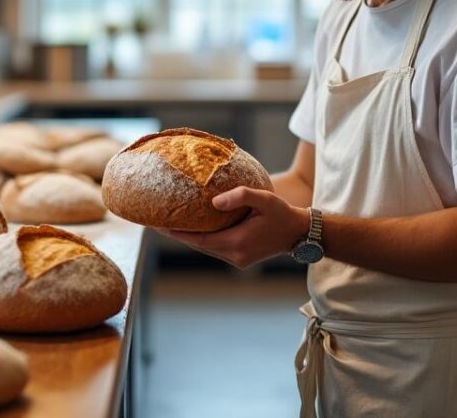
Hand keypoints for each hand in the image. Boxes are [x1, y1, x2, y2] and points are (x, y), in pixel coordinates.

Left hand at [159, 188, 309, 269]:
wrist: (300, 233)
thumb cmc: (282, 214)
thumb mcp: (265, 199)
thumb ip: (241, 196)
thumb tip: (214, 202)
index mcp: (237, 243)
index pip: (199, 240)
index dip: (178, 233)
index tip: (158, 225)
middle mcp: (234, 256)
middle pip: (199, 245)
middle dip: (178, 234)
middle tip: (157, 221)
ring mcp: (237, 259)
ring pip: (206, 248)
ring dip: (190, 237)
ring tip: (170, 223)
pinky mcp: (240, 258)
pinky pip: (215, 248)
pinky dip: (203, 239)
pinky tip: (194, 227)